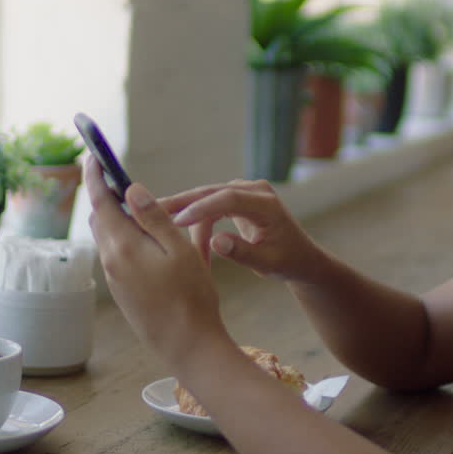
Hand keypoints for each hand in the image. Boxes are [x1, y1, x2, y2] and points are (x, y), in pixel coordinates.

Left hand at [83, 156, 226, 364]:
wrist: (187, 344)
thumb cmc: (190, 296)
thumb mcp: (179, 249)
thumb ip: (154, 217)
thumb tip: (132, 189)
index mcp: (122, 246)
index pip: (100, 201)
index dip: (96, 176)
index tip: (93, 156)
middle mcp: (111, 261)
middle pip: (100, 218)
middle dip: (107, 196)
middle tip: (124, 180)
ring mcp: (114, 278)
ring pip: (108, 237)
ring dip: (118, 219)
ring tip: (142, 211)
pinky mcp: (122, 290)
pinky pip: (116, 255)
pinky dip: (125, 239)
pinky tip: (148, 242)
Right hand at [160, 178, 323, 281]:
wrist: (300, 258)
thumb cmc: (288, 261)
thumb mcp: (268, 263)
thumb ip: (242, 253)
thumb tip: (215, 242)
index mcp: (266, 203)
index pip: (229, 198)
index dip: (201, 208)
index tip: (177, 221)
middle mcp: (255, 190)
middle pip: (212, 192)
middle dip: (182, 203)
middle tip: (152, 212)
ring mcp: (245, 192)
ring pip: (207, 199)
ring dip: (188, 217)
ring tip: (165, 234)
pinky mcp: (236, 198)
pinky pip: (210, 206)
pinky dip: (196, 220)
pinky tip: (178, 232)